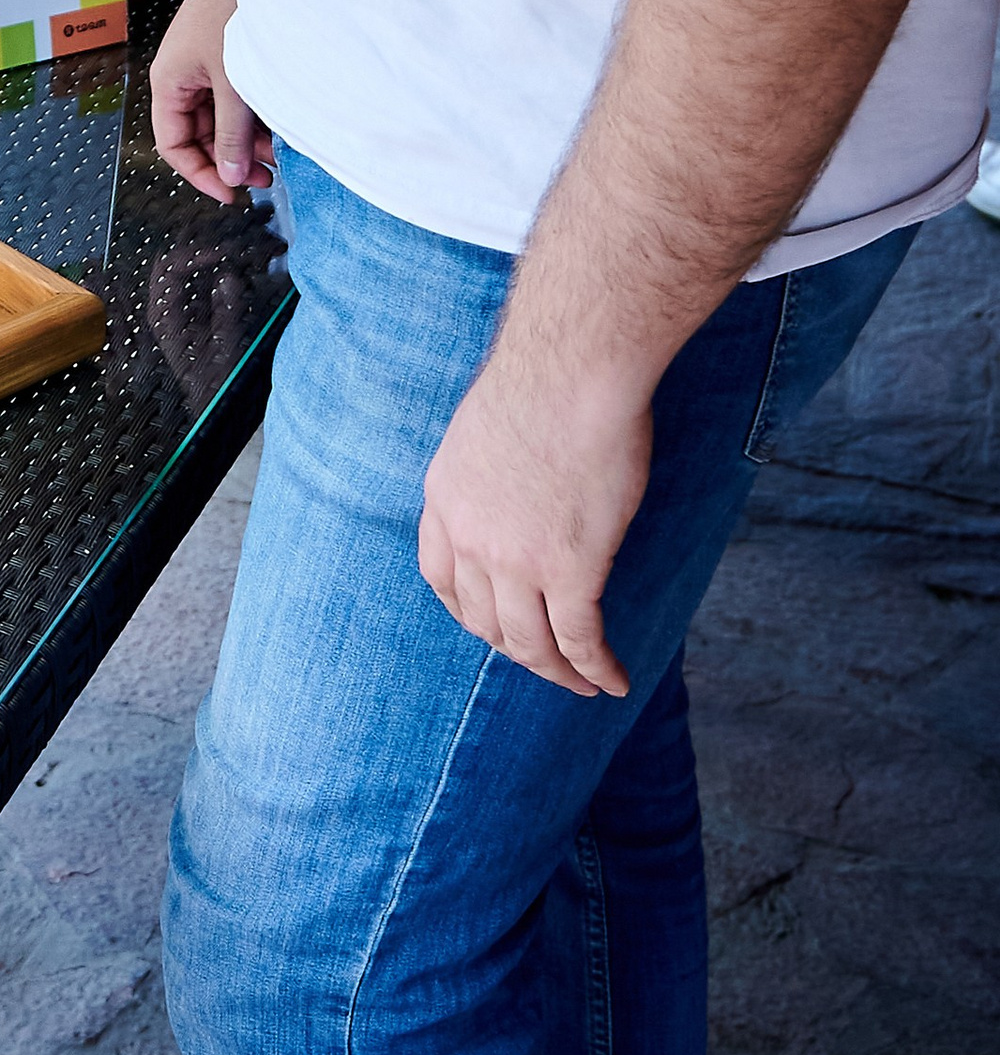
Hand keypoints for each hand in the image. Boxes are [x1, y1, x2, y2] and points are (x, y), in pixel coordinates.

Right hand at [148, 0, 271, 203]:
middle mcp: (180, 79)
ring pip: (218, 119)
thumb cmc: (230, 11)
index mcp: (168, 84)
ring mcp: (201, 68)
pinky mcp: (222, 59)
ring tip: (274, 153)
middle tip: (263, 177)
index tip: (232, 195)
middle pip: (197, 136)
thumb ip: (231, 133)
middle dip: (228, 159)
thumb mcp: (234, 84)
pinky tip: (274, 125)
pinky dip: (250, 116)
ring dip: (243, 139)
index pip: (173, 146)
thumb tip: (230, 177)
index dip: (201, 174)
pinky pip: (230, 99)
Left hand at [418, 357, 647, 698]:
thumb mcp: (483, 430)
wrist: (571, 370)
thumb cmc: (543, 382)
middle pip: (485, 620)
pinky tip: (614, 680)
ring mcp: (517, 561)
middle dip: (515, 648)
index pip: (442, 578)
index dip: (467, 611)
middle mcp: (470, 538)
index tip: (490, 625)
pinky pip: (580, 639)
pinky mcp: (570, 571)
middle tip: (545, 661)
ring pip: (531, 642)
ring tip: (582, 684)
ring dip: (558, 671)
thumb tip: (513, 484)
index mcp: (444, 499)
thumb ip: (488, 471)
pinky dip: (596, 668)